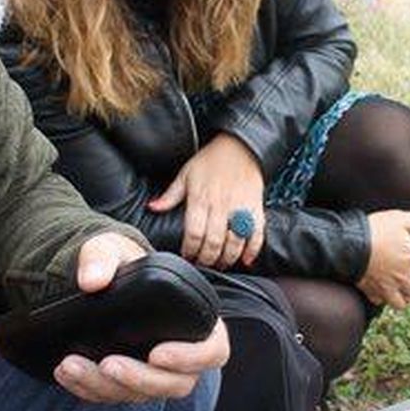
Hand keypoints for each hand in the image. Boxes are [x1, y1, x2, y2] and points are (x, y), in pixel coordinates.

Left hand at [52, 232, 231, 402]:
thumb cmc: (119, 263)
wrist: (96, 282)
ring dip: (106, 386)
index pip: (213, 351)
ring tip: (72, 365)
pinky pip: (112, 396)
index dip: (191, 358)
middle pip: (176, 384)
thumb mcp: (109, 248)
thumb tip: (92, 281)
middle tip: (108, 364)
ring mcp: (154, 374)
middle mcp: (181, 355)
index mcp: (195, 321)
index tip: (157, 353)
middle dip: (140, 379)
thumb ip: (102, 256)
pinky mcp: (126, 384)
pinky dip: (88, 389)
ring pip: (141, 395)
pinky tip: (66, 373)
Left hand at [148, 134, 265, 269]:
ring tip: (220, 263)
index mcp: (200, 198)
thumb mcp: (186, 174)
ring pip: (235, 242)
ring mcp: (240, 208)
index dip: (190, 250)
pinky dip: (252, 250)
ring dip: (227, 258)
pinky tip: (245, 259)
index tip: (187, 256)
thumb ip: (170, 195)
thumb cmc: (211, 160)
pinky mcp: (256, 208)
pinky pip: (257, 234)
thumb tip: (152, 207)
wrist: (241, 146)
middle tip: (203, 264)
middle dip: (207, 259)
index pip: (194, 232)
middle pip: (214, 242)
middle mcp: (221, 205)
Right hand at [357, 211, 409, 313]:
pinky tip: (383, 294)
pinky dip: (382, 298)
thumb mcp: (400, 217)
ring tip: (407, 301)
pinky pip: (379, 300)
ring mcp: (387, 287)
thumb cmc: (375, 230)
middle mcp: (404, 278)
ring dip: (405, 303)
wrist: (346, 245)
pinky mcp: (370, 289)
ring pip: (401, 304)